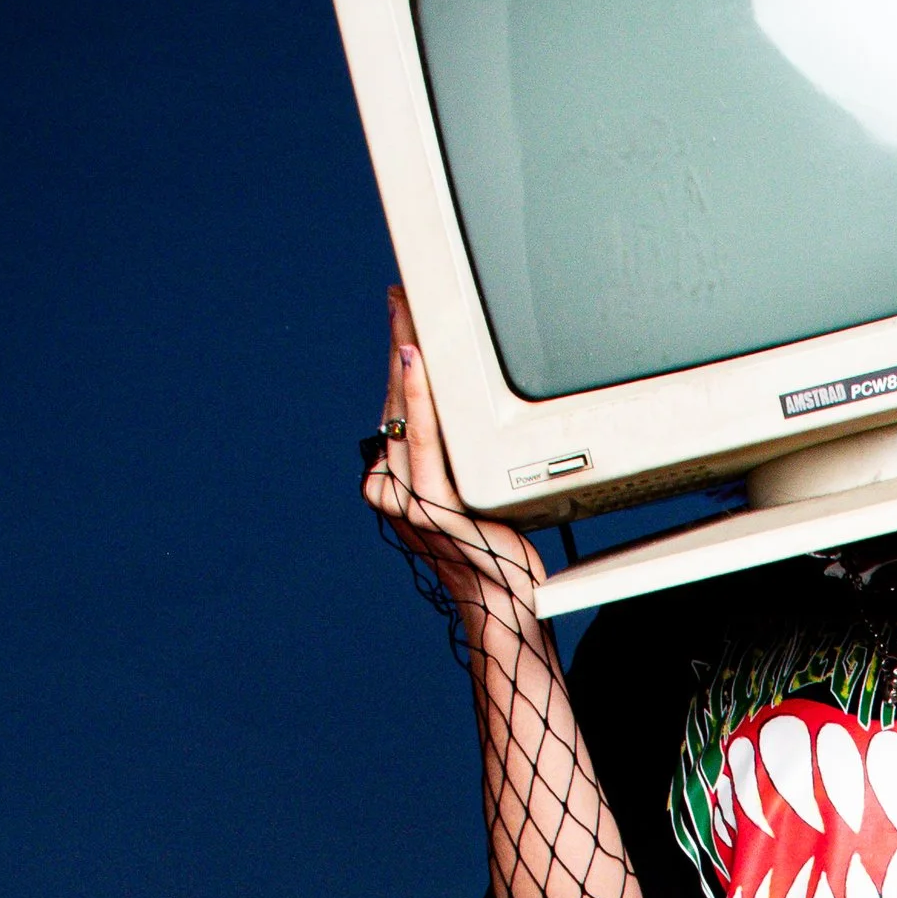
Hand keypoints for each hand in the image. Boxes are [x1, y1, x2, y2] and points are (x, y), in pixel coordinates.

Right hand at [362, 287, 542, 628]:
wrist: (505, 606)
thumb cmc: (495, 553)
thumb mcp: (473, 489)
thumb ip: (458, 451)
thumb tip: (466, 404)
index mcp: (395, 483)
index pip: (396, 406)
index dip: (399, 354)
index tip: (403, 307)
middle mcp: (391, 490)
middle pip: (395, 401)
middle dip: (399, 340)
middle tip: (402, 291)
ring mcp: (406, 501)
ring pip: (403, 413)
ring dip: (405, 356)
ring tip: (407, 309)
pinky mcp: (430, 508)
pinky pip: (424, 440)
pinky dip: (419, 397)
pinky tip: (415, 360)